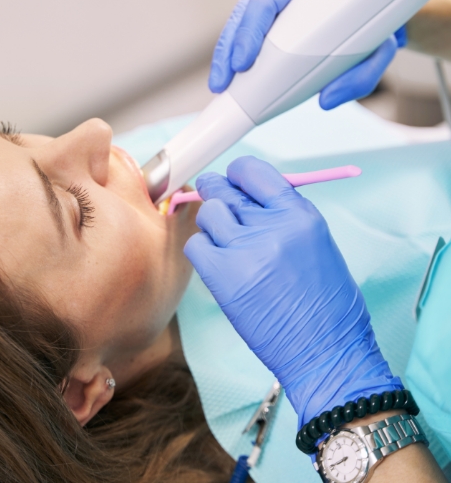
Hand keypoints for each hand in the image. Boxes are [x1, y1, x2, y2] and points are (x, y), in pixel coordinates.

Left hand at [184, 156, 401, 426]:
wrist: (327, 354)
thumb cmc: (329, 305)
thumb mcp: (318, 243)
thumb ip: (284, 215)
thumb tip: (251, 198)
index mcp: (300, 214)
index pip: (253, 171)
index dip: (238, 174)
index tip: (234, 182)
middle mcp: (271, 226)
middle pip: (223, 188)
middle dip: (217, 192)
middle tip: (219, 204)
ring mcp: (245, 250)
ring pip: (207, 214)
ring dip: (212, 226)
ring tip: (227, 246)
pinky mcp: (223, 277)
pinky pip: (196, 246)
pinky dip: (202, 252)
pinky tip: (218, 266)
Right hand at [209, 0, 406, 107]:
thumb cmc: (374, 13)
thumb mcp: (380, 42)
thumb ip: (362, 72)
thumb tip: (327, 100)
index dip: (250, 30)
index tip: (243, 63)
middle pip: (244, 8)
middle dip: (228, 50)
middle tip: (221, 84)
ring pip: (238, 14)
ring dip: (226, 51)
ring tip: (220, 84)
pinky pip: (242, 17)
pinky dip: (234, 45)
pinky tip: (227, 70)